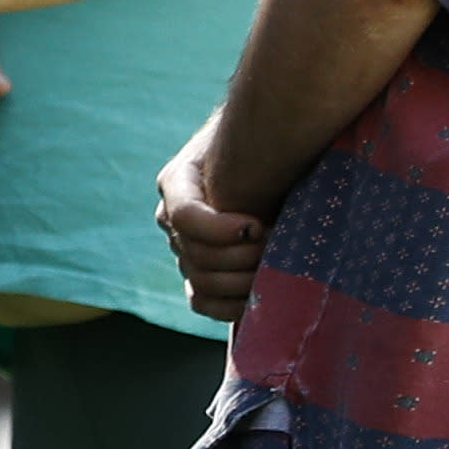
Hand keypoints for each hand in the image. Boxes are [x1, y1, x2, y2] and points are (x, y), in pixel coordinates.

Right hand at [157, 129, 270, 321]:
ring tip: (274, 264)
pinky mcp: (201, 272)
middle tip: (277, 243)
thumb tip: (266, 204)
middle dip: (243, 256)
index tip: (259, 225)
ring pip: (201, 282)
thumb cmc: (266, 143)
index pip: (184, 217)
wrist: (269, 152)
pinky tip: (257, 294)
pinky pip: (202, 301)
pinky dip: (230, 305)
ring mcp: (184, 248)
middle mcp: (172, 217)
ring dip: (243, 280)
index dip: (221, 230)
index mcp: (177, 182)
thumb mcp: (255, 143)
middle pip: (196, 255)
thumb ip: (250, 163)